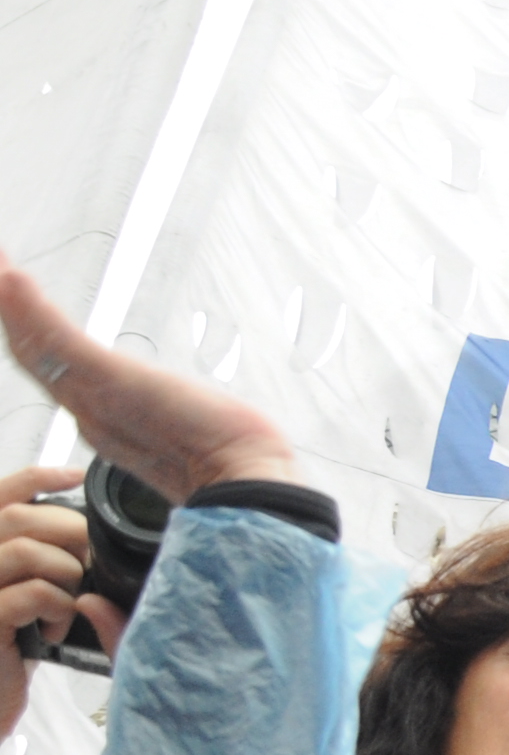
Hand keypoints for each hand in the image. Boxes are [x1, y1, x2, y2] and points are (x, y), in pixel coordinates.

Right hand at [0, 257, 296, 495]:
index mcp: (103, 419)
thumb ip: (179, 430)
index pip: (54, 370)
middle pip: (34, 353)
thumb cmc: (225, 458)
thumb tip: (196, 436)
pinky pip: (60, 343)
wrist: (240, 477)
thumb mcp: (194, 434)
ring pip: (35, 346)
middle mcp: (87, 408)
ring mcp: (90, 399)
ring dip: (11, 302)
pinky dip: (31, 310)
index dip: (29, 335)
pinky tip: (9, 277)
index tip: (13, 294)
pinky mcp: (105, 383)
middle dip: (13, 311)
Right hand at [0, 463, 116, 739]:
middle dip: (72, 534)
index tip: (77, 476)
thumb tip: (84, 534)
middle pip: (22, 517)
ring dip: (66, 574)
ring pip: (28, 550)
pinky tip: (53, 630)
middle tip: (88, 567)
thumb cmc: (5, 650)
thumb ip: (39, 562)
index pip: (1, 493)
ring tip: (69, 602)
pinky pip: (33, 593)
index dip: (39, 475)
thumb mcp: (23, 598)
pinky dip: (59, 607)